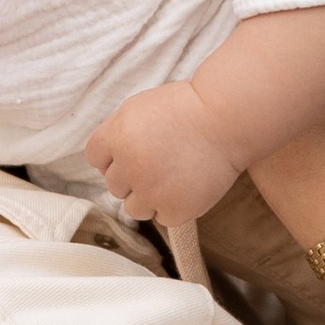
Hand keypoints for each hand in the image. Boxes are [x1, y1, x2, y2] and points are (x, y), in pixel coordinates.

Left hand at [86, 80, 247, 226]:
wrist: (228, 120)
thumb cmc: (188, 108)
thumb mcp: (141, 107)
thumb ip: (118, 131)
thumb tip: (106, 159)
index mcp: (117, 137)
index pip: (95, 158)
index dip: (114, 154)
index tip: (134, 150)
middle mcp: (129, 167)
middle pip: (115, 185)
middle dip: (133, 176)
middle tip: (161, 161)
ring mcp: (152, 191)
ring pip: (134, 208)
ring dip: (149, 197)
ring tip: (173, 178)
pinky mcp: (175, 209)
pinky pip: (162, 218)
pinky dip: (174, 207)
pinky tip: (187, 187)